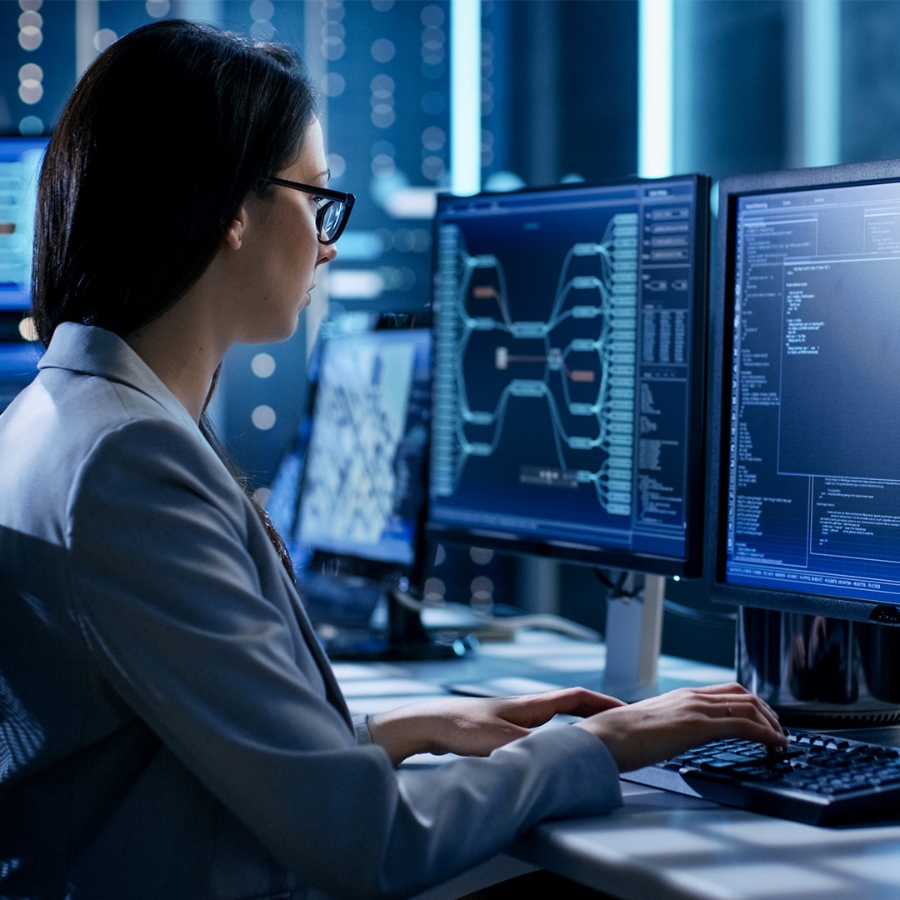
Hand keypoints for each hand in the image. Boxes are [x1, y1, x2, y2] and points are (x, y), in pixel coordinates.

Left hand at [368, 688, 625, 765]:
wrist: (427, 723)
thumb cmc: (459, 726)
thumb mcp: (501, 740)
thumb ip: (532, 748)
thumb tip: (561, 757)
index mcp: (529, 705)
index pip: (574, 698)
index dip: (601, 703)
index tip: (624, 709)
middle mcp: (523, 708)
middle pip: (567, 707)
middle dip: (593, 715)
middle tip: (614, 727)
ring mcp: (510, 718)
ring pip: (551, 721)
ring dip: (572, 727)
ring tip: (590, 742)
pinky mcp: (497, 731)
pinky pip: (535, 733)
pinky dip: (551, 740)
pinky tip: (548, 756)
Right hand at [576, 682, 785, 772]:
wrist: (605, 738)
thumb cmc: (618, 738)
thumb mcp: (649, 728)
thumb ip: (667, 729)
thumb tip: (672, 741)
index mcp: (679, 697)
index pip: (725, 692)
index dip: (750, 704)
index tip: (762, 722)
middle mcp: (691, 697)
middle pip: (743, 695)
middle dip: (767, 712)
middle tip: (778, 731)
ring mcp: (695, 708)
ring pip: (749, 706)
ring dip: (772, 724)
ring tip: (781, 742)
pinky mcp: (698, 725)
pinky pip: (744, 725)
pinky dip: (767, 734)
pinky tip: (775, 747)